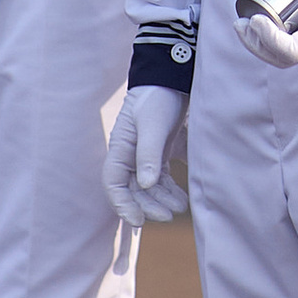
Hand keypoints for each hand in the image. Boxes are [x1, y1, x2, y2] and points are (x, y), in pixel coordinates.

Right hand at [106, 87, 188, 225]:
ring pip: (149, 187)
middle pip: (133, 190)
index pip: (114, 184)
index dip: (123, 205)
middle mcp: (129, 155)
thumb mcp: (153, 124)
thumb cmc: (158, 97)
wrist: (173, 77)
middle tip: (168, 215)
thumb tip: (145, 184)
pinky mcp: (161, 153)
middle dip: (148, 206)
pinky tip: (183, 198)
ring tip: (181, 206)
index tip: (138, 220)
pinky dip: (170, 191)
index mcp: (120, 148)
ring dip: (161, 200)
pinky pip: (162, 179)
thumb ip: (149, 153)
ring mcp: (145, 155)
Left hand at [237, 0, 297, 68]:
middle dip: (255, 44)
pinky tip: (255, 17)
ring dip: (256, 42)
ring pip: (278, 53)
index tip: (256, 18)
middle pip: (280, 58)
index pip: (292, 51)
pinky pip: (281, 41)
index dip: (270, 39)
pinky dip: (264, 34)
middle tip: (240, 23)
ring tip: (242, 22)